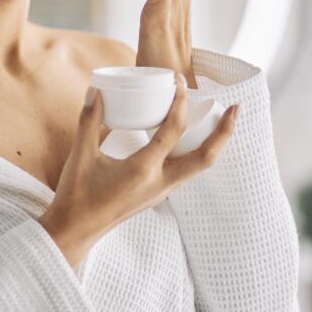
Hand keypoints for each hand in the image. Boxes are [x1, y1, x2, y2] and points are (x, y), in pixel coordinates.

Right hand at [40, 75, 239, 262]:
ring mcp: (161, 192)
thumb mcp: (81, 155)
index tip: (180, 80)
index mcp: (143, 170)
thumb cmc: (77, 195)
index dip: (180, 102)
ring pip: (199, 167)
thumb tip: (95, 90)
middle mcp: (160, 183)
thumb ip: (88, 121)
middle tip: (236, 109)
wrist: (75, 231)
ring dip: (215, 144)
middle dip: (225, 132)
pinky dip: (196, 153)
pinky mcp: (156, 195)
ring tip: (222, 122)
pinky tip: (190, 140)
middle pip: (205, 157)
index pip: (173, 130)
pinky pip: (186, 172)